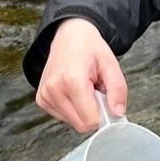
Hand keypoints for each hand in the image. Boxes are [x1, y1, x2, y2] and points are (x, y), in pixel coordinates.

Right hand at [36, 18, 127, 132]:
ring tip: (84, 89)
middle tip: (96, 92)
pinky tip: (74, 92)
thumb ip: (118, 91)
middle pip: (81, 125)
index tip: (106, 100)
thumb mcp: (111, 65)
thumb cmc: (89, 48)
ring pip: (73, 122)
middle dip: (93, 113)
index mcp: (71, 80)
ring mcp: (45, 95)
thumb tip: (118, 114)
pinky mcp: (41, 99)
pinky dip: (73, 109)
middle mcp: (54, 90)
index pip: (90, 120)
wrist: (69, 36)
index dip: (104, 114)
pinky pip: (63, 117)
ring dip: (83, 111)